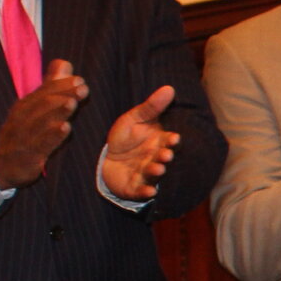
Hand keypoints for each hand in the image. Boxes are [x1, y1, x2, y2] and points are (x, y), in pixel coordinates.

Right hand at [0, 59, 87, 188]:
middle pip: (42, 104)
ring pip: (40, 123)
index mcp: (25, 107)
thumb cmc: (23, 135)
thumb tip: (64, 64)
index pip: (43, 92)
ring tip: (73, 103)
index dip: (61, 85)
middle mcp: (21, 120)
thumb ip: (50, 87)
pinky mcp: (26, 158)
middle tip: (82, 88)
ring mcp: (22, 139)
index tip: (80, 80)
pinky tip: (65, 129)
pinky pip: (39, 146)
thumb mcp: (34, 110)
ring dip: (57, 112)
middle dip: (62, 94)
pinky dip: (52, 136)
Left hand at [101, 84, 179, 200]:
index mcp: (158, 142)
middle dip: (165, 156)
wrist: (107, 159)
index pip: (168, 141)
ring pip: (154, 174)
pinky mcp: (134, 187)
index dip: (171, 140)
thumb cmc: (125, 137)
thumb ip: (151, 106)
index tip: (174, 138)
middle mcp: (155, 158)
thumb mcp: (134, 118)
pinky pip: (142, 190)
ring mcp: (146, 173)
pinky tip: (150, 191)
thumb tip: (169, 87)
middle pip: (163, 158)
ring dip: (157, 172)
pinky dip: (146, 192)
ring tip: (158, 168)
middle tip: (167, 155)